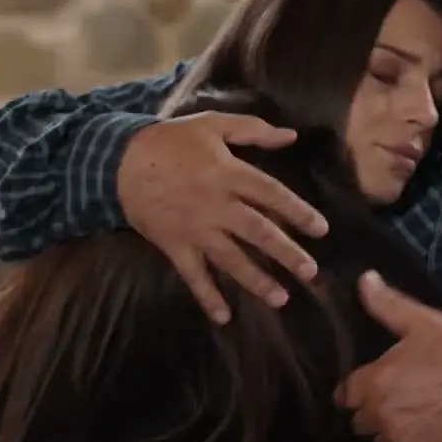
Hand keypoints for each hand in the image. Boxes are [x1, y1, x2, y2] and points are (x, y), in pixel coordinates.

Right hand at [116, 112, 328, 323]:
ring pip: (231, 259)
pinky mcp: (175, 245)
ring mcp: (195, 229)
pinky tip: (224, 316)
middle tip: (310, 272)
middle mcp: (216, 205)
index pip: (272, 194)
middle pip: (258, 232)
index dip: (298, 212)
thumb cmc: (170, 141)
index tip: (321, 229)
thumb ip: (253, 130)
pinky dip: (207, 296)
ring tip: (281, 298)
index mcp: (228, 173)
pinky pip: (194, 275)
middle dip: (286, 253)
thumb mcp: (212, 124)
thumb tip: (291, 136)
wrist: (119, 161)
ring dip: (256, 281)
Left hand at [338, 272, 441, 441]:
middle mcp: (378, 416)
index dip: (358, 388)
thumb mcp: (422, 322)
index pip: (344, 394)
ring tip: (411, 414)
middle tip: (396, 395)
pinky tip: (426, 429)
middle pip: (359, 420)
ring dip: (388, 430)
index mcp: (373, 383)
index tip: (374, 382)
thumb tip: (363, 279)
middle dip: (372, 409)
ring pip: (379, 441)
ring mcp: (398, 440)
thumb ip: (387, 303)